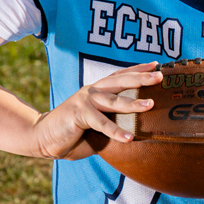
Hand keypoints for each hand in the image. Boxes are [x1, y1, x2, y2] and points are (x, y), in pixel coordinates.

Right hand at [29, 63, 163, 161]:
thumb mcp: (98, 128)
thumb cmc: (73, 134)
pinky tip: (129, 137)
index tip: (157, 64)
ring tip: (150, 105)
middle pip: (120, 81)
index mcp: (98, 91)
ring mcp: (85, 101)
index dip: (138, 69)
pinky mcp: (78, 114)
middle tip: (159, 76)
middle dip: (141, 78)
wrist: (43, 138)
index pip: (120, 76)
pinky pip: (101, 123)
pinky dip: (115, 131)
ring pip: (113, 100)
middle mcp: (92, 91)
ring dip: (132, 103)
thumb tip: (138, 133)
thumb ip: (114, 124)